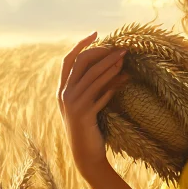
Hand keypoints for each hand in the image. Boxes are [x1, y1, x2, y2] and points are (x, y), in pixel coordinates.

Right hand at [56, 32, 128, 175]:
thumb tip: (118, 67)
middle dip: (101, 53)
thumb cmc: (90, 128)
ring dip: (110, 66)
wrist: (86, 155)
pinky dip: (113, 85)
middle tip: (120, 48)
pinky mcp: (84, 114)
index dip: (81, 45)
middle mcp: (64, 95)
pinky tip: (125, 79)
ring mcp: (73, 104)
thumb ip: (96, 87)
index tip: (96, 33)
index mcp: (62, 90)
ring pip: (92, 77)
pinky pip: (100, 94)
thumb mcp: (91, 104)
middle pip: (82, 64)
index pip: (69, 60)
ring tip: (125, 58)